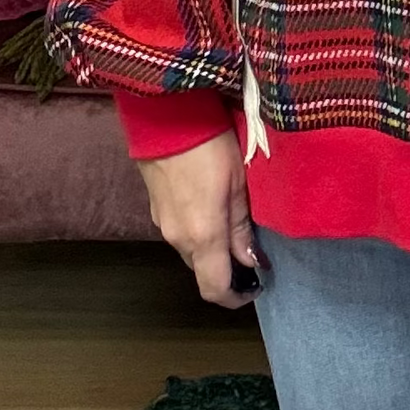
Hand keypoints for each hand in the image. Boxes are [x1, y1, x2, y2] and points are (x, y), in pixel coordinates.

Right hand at [138, 128, 265, 308]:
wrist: (164, 112)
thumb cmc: (209, 143)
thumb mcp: (238, 183)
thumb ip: (242, 228)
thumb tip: (251, 262)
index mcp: (202, 237)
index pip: (214, 289)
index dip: (235, 296)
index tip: (255, 286)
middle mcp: (177, 238)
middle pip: (201, 270)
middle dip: (225, 268)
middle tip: (251, 249)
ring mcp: (161, 222)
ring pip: (190, 250)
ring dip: (211, 247)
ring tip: (235, 221)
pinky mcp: (154, 206)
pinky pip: (179, 231)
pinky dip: (197, 230)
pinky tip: (211, 204)